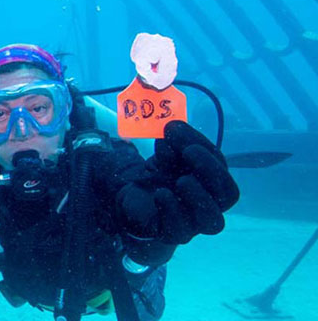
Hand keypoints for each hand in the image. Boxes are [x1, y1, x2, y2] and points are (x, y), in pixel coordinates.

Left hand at [116, 121, 238, 244]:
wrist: (134, 202)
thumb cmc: (158, 176)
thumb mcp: (164, 156)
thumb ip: (171, 145)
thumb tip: (172, 129)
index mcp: (212, 181)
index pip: (221, 167)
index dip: (205, 148)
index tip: (178, 130)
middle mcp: (210, 204)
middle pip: (227, 194)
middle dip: (210, 169)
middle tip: (190, 152)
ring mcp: (194, 223)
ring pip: (213, 221)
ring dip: (200, 197)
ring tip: (182, 180)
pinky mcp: (173, 234)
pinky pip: (181, 230)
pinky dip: (172, 210)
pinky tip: (161, 193)